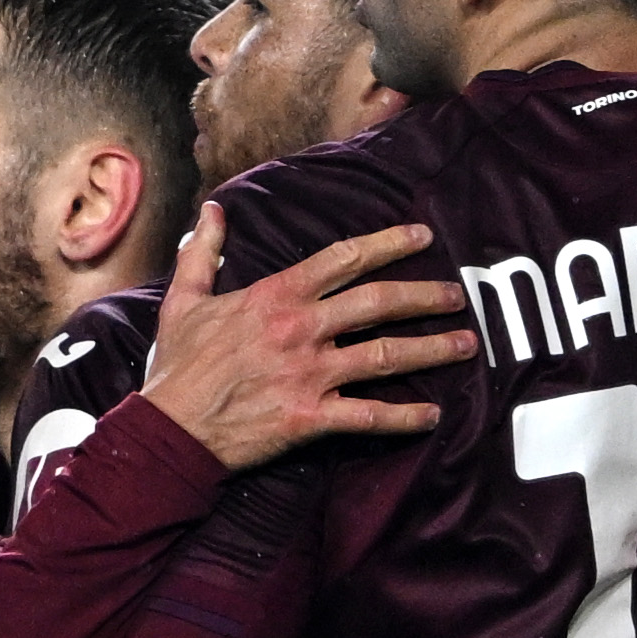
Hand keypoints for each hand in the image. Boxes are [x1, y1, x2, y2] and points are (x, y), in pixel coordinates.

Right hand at [140, 204, 476, 469]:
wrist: (171, 427)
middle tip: (458, 295)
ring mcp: (311, 374)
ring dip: (431, 350)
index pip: (344, 258)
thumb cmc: (178, 365)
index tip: (421, 235)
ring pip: (385, 356)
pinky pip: (370, 416)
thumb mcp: (185, 300)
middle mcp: (302, 329)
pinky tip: (433, 415)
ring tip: (466, 346)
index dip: (388, 243)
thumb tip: (213, 210)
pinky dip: (405, 417)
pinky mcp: (312, 417)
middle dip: (425, 296)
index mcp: (276, 296)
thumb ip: (203, 252)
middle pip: (378, 302)